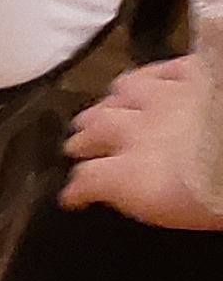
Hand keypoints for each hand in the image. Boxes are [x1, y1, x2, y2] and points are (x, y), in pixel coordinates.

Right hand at [61, 57, 222, 228]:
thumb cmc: (220, 195)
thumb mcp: (174, 211)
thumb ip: (140, 197)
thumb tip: (121, 193)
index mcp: (131, 174)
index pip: (87, 180)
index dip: (76, 189)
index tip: (73, 196)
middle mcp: (137, 132)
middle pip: (94, 130)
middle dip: (82, 139)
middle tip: (77, 144)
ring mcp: (164, 97)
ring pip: (120, 93)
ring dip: (108, 103)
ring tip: (106, 108)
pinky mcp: (193, 72)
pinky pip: (158, 69)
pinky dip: (146, 77)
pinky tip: (144, 81)